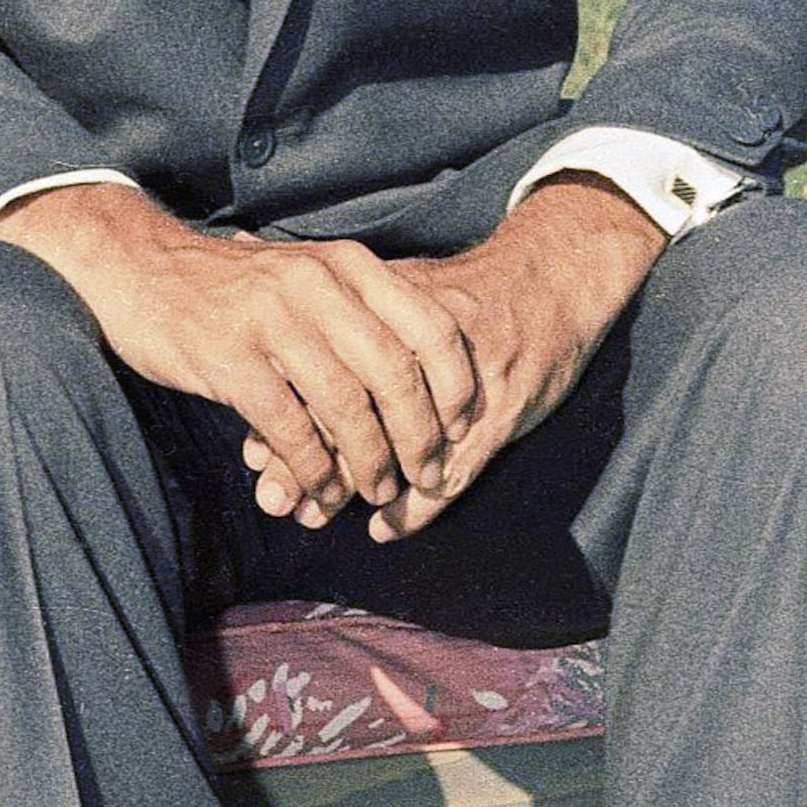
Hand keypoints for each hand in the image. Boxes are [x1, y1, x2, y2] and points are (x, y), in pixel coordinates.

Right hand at [0, 175, 660, 539]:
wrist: (137, 266)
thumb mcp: (304, 276)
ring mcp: (270, 319)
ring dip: (368, 461)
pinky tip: (317, 491)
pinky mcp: (227, 356)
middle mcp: (316, 285)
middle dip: (421, 437)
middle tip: (428, 478)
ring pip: (345, 404)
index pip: (431, 327)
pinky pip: (288, 424)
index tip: (464, 430)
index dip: (457, 388)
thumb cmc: (230, 286)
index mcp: (346, 265)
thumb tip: (420, 379)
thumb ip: (358, 312)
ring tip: (377, 493)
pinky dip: (311, 467)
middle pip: (396, 373)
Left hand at [249, 182, 660, 535]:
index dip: (284, 417)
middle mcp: (414, 345)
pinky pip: (455, 470)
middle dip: (306, 463)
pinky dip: (418, 506)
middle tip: (278, 502)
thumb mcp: (397, 290)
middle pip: (347, 411)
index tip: (254, 458)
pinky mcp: (502, 409)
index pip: (319, 371)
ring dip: (351, 488)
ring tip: (317, 516)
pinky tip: (386, 528)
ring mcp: (459, 381)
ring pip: (394, 446)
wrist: (551, 279)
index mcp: (382, 310)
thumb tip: (256, 300)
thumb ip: (333, 311)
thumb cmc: (461, 293)